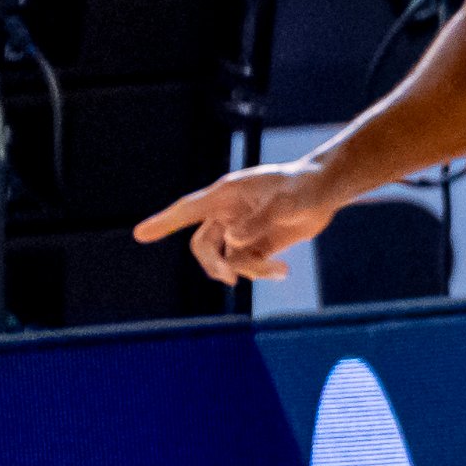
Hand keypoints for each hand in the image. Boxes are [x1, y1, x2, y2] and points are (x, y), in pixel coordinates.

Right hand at [136, 158, 347, 280]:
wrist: (326, 190)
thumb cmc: (305, 187)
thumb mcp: (286, 202)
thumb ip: (258, 220)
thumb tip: (232, 240)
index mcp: (226, 195)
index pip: (188, 210)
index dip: (164, 222)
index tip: (139, 235)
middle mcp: (228, 213)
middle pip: (203, 245)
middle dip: (213, 263)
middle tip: (229, 278)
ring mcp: (241, 229)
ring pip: (227, 259)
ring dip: (248, 271)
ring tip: (278, 271)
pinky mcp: (258, 244)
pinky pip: (247, 265)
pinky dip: (261, 272)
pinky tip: (282, 271)